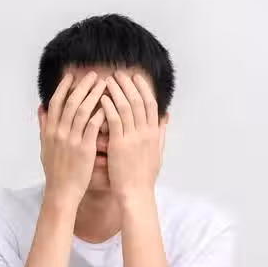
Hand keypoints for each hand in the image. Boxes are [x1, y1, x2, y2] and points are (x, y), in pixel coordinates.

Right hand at [39, 71, 106, 204]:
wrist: (61, 191)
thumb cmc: (55, 171)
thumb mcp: (44, 147)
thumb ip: (44, 126)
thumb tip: (41, 108)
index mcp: (50, 130)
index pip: (56, 102)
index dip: (64, 87)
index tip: (72, 75)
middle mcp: (59, 132)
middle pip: (71, 102)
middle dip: (82, 86)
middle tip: (93, 74)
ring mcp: (71, 140)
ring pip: (82, 110)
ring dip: (93, 95)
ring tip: (104, 84)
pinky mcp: (84, 148)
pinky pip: (93, 126)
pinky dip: (100, 113)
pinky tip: (109, 105)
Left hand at [99, 70, 167, 202]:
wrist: (136, 193)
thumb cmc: (144, 176)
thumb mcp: (157, 153)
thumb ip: (161, 133)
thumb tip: (166, 117)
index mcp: (154, 133)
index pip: (151, 104)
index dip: (143, 88)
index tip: (135, 77)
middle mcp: (146, 133)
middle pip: (139, 101)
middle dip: (128, 85)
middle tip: (119, 73)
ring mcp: (133, 138)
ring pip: (126, 107)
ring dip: (117, 91)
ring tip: (107, 80)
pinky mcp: (119, 144)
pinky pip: (114, 120)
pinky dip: (108, 107)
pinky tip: (101, 98)